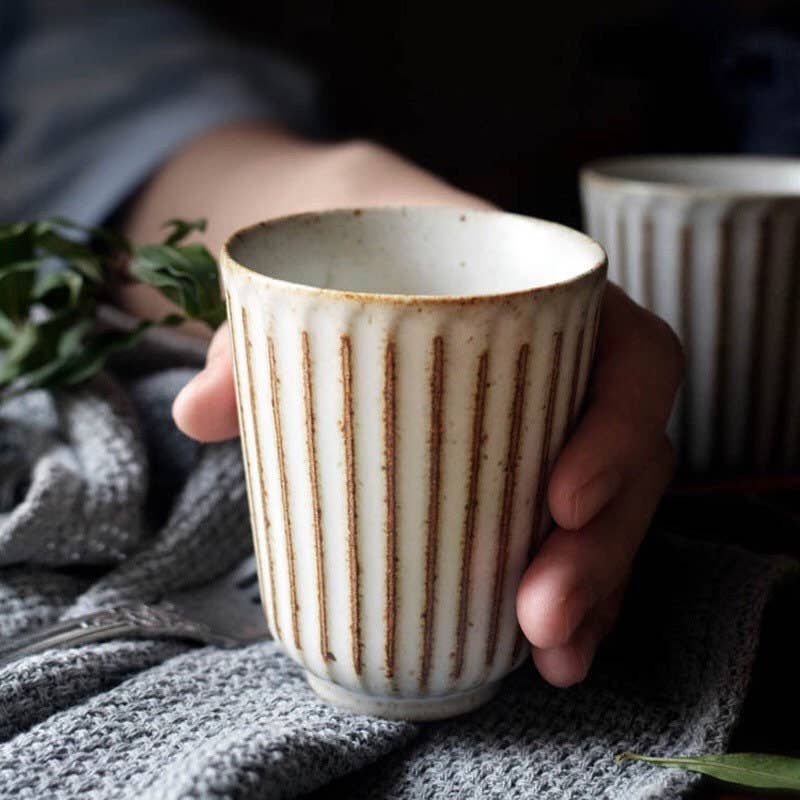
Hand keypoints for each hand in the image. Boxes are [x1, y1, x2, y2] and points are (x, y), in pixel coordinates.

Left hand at [127, 125, 682, 687]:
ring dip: (596, 590)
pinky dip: (582, 598)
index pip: (637, 357)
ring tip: (550, 655)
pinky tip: (551, 651)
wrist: (362, 262)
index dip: (619, 428)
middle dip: (601, 547)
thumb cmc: (356, 275)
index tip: (561, 495)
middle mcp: (577, 370)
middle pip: (637, 459)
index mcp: (553, 307)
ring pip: (618, 513)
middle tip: (540, 612)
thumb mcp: (310, 288)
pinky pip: (587, 539)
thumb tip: (196, 412)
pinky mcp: (544, 476)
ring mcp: (568, 428)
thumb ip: (252, 340)